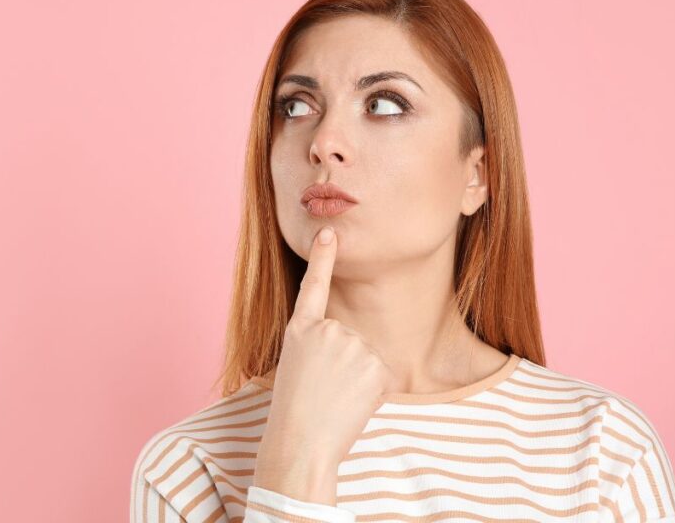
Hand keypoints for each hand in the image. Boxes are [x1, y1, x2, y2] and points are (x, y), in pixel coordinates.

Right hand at [252, 226, 395, 504]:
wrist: (300, 442)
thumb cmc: (294, 413)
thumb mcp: (296, 369)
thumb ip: (321, 349)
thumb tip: (350, 346)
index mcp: (299, 330)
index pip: (313, 287)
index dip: (322, 259)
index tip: (329, 232)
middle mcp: (326, 330)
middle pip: (350, 341)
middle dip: (345, 367)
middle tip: (323, 392)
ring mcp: (351, 344)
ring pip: (366, 359)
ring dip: (357, 382)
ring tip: (334, 400)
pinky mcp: (375, 364)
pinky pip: (380, 376)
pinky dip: (371, 393)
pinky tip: (351, 404)